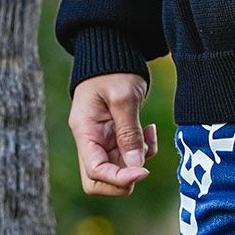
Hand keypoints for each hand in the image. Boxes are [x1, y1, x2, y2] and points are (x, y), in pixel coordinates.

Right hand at [69, 74, 157, 197]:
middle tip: (143, 161)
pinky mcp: (115, 139)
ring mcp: (102, 142)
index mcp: (84, 131)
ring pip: (117, 173)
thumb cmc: (114, 70)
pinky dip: (144, 152)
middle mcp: (90, 141)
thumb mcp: (123, 97)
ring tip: (147, 135)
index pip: (95, 171)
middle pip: (98, 182)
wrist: (113, 52)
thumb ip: (129, 132)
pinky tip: (149, 130)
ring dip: (137, 164)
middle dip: (124, 180)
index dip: (119, 178)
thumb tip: (136, 166)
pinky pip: (129, 159)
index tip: (144, 171)